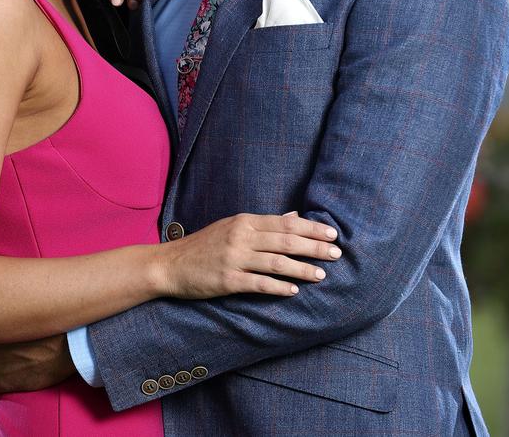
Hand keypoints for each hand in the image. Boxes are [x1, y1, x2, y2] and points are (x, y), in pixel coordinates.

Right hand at [158, 212, 340, 298]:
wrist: (171, 264)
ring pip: (276, 262)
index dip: (311, 228)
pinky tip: (293, 290)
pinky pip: (258, 284)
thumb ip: (264, 224)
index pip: (285, 223)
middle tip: (337, 253)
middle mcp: (241, 236)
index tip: (332, 233)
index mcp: (244, 221)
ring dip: (302, 268)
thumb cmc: (205, 245)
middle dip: (314, 246)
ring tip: (321, 274)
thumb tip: (295, 217)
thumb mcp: (233, 226)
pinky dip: (278, 287)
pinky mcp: (227, 280)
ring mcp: (234, 258)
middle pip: (285, 241)